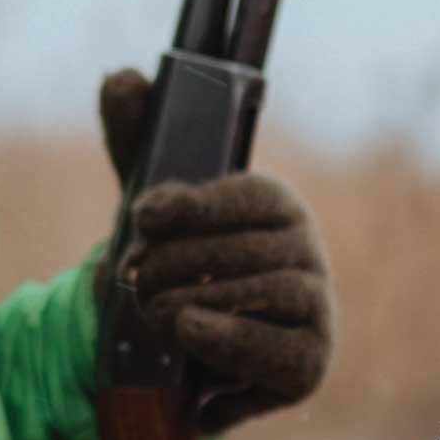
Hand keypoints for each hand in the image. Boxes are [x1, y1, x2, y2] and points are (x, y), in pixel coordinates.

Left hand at [95, 69, 334, 431]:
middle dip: (180, 263)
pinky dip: (228, 339)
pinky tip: (188, 331)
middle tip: (133, 278)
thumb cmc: (179, 266)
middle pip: (249, 247)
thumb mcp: (151, 205)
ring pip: (264, 290)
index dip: (196, 204)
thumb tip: (123, 77)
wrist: (187, 348)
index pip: (250, 194)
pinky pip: (276, 346)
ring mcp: (316, 308)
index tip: (143, 214)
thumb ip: (136, 138)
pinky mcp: (308, 361)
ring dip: (197, 299)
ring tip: (151, 309)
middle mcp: (307, 251)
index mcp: (278, 206)